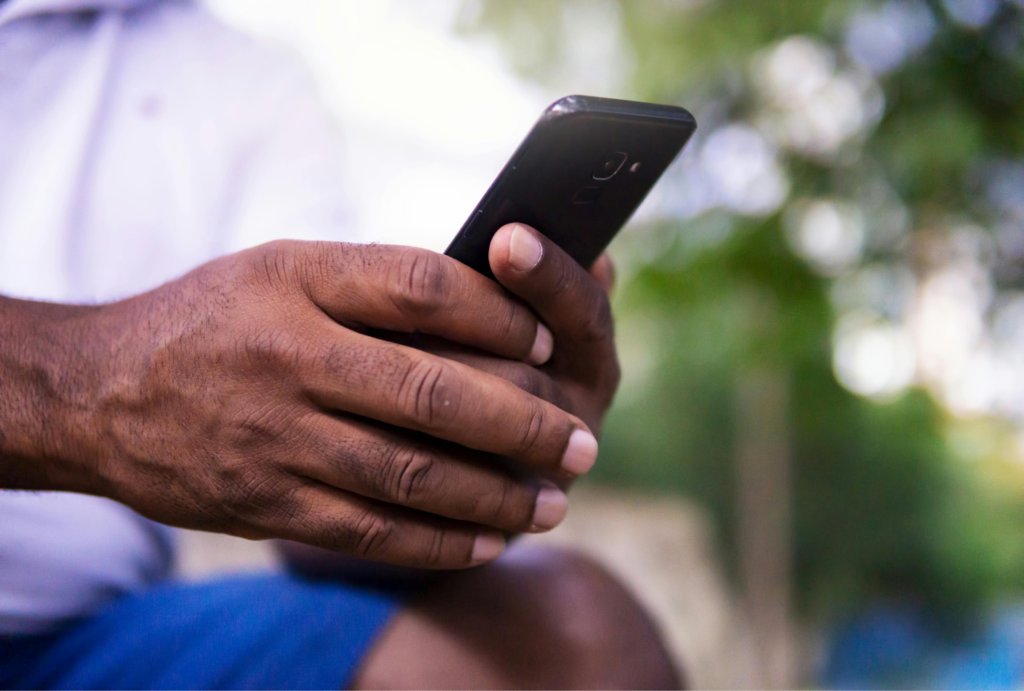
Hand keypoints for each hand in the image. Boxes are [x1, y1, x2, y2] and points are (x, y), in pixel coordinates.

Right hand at [27, 241, 600, 567]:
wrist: (102, 393)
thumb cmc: (216, 318)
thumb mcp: (284, 268)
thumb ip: (377, 283)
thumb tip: (496, 305)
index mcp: (299, 281)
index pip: (422, 288)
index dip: (498, 314)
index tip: (547, 343)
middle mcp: (289, 356)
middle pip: (432, 391)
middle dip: (522, 423)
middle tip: (581, 444)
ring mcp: (276, 437)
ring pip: (410, 474)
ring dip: (494, 496)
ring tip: (551, 504)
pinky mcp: (266, 502)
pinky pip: (368, 530)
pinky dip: (437, 541)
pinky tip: (487, 542)